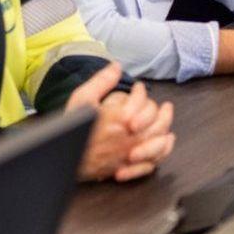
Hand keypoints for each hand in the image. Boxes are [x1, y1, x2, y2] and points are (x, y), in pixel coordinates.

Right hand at [68, 63, 175, 181]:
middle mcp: (130, 136)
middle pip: (156, 119)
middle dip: (160, 108)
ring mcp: (131, 153)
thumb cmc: (73, 130)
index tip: (138, 88)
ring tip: (167, 116)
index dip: (141, 91)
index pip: (142, 100)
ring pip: (160, 138)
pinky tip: (166, 141)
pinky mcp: (129, 166)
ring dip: (166, 125)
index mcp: (120, 118)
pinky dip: (163, 149)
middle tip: (163, 103)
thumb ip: (101, 81)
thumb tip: (116, 67)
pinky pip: (155, 160)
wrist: (66, 158)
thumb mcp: (82, 99)